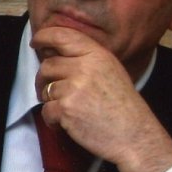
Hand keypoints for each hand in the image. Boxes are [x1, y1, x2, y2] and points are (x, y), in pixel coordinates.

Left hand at [31, 26, 171, 171]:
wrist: (135, 136)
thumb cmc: (123, 106)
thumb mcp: (111, 70)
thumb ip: (86, 58)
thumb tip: (54, 53)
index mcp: (97, 54)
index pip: (62, 35)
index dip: (44, 36)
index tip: (36, 42)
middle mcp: (85, 66)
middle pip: (48, 65)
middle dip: (43, 79)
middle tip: (49, 90)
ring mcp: (74, 87)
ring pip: (45, 89)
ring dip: (50, 100)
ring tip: (66, 110)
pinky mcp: (66, 108)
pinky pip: (46, 110)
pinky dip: (52, 120)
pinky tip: (67, 123)